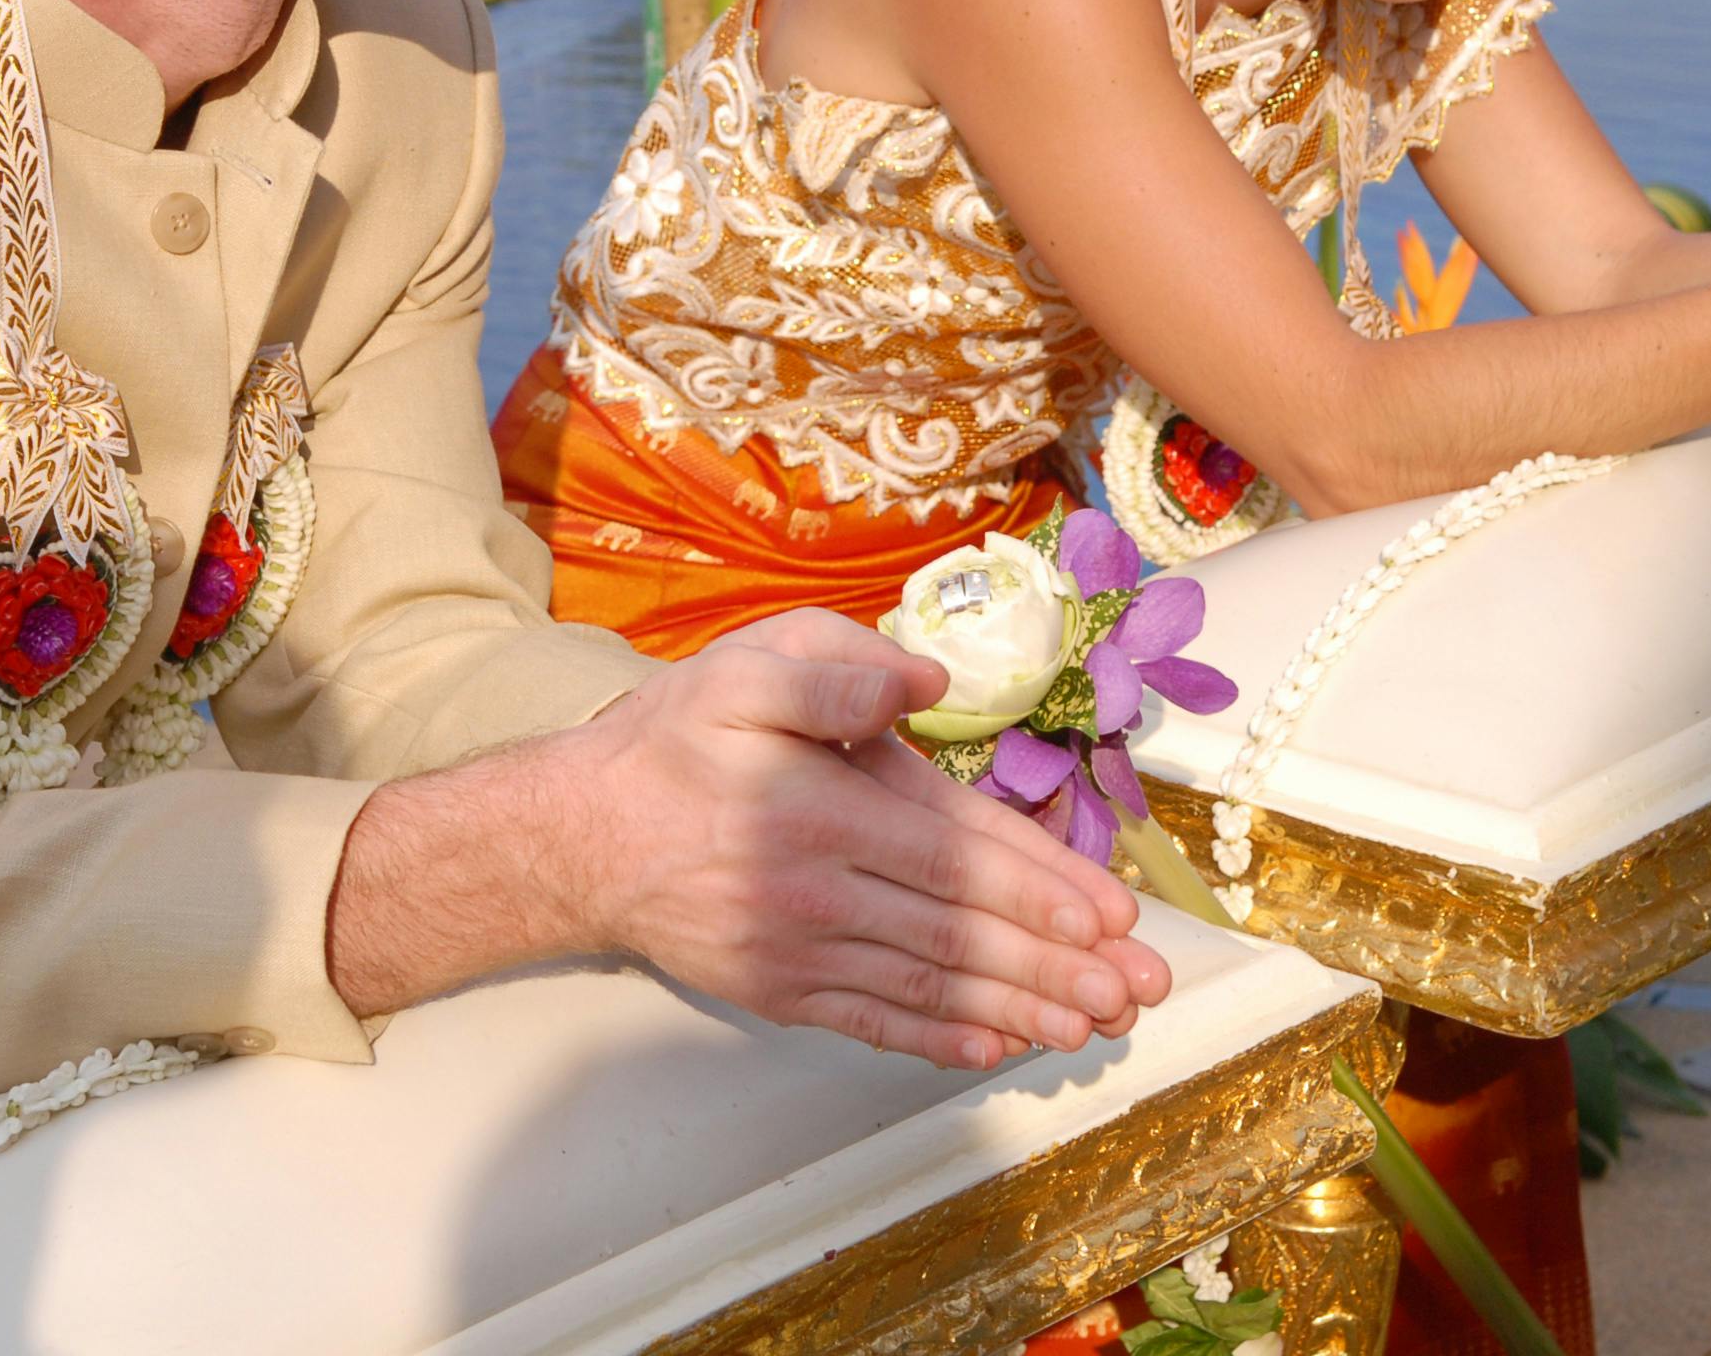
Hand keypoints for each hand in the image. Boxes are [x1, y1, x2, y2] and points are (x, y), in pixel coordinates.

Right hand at [328, 608, 1171, 1071]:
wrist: (575, 837)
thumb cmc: (674, 740)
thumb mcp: (745, 666)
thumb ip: (837, 667)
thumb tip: (923, 682)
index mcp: (821, 806)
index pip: (956, 851)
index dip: (1041, 885)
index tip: (1112, 913)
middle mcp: (816, 888)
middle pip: (959, 930)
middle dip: (1058, 962)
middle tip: (1136, 989)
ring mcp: (795, 951)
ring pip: (928, 984)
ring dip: (1019, 1007)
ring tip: (1093, 1024)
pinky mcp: (776, 990)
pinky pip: (873, 1021)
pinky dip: (940, 1037)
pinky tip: (996, 1044)